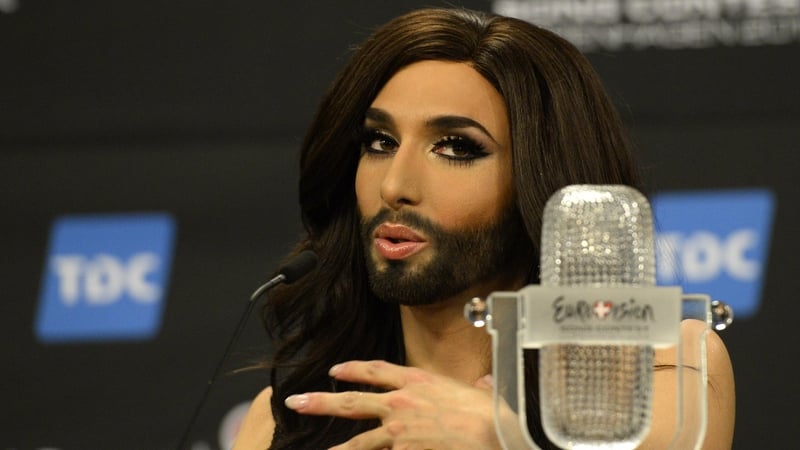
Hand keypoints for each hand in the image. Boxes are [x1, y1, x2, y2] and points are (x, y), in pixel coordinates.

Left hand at [284, 360, 502, 449]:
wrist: (498, 432)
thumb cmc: (495, 414)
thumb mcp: (483, 391)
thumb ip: (476, 389)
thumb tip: (482, 387)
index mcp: (419, 380)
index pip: (376, 370)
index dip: (353, 370)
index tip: (335, 371)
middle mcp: (402, 402)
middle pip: (352, 401)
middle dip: (321, 402)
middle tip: (297, 402)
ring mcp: (399, 431)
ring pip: (358, 442)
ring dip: (336, 448)